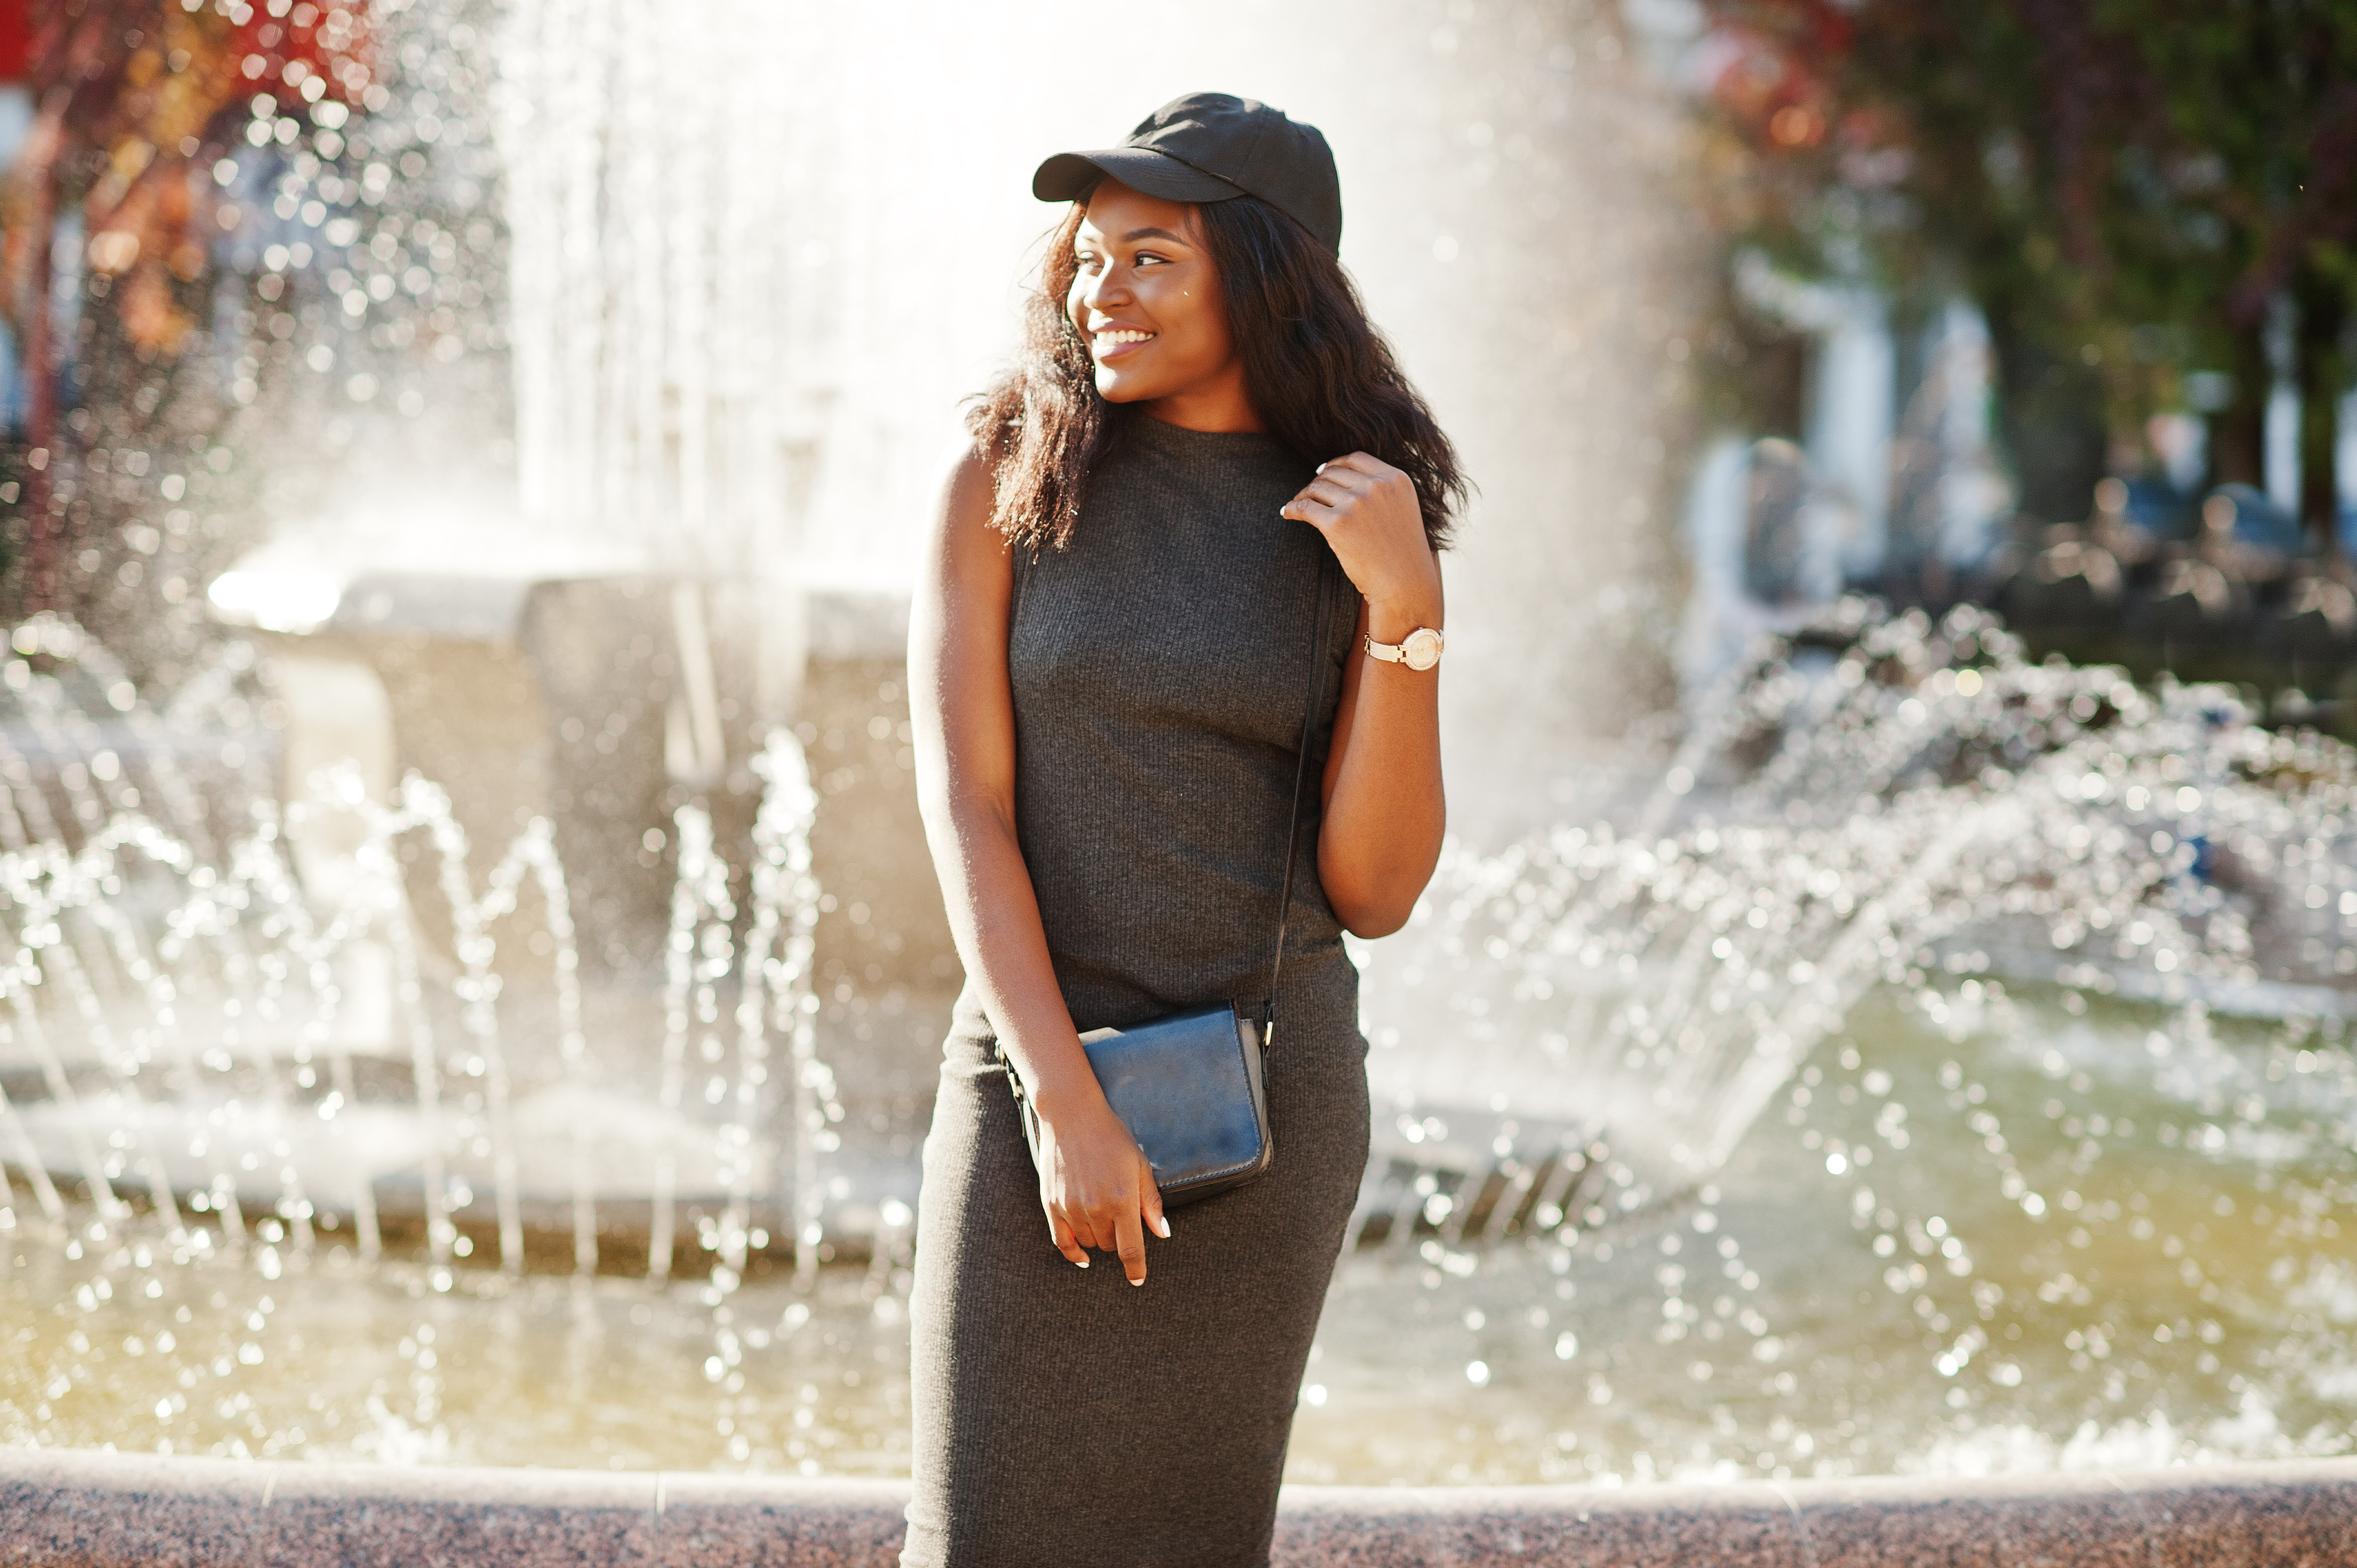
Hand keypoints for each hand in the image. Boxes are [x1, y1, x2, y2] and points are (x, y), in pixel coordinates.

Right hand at [1029, 1079, 1169, 1283]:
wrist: (1072, 1115)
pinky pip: (1062, 1241)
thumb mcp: (1140, 1165)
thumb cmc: (1112, 1137)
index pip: (1131, 1249)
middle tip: (1120, 1213)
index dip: (1136, 1269)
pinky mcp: (1051, 1204)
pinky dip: (1073, 1252)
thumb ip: (1151, 1203)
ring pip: (1089, 1243)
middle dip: (1119, 1238)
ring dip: (1098, 1237)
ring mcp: (1071, 1208)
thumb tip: (1163, 1233)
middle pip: (1110, 1246)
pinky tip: (1082, 1256)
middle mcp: (1096, 1208)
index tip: (1138, 1279)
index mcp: (1122, 1199)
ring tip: (1101, 1211)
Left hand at [1280, 452, 1442, 637]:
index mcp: (1395, 479)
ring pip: (1317, 488)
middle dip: (1318, 482)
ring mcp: (1357, 503)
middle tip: (1308, 495)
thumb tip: (1335, 477)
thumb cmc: (1401, 555)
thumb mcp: (1400, 510)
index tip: (1322, 473)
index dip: (1335, 464)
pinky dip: (1292, 509)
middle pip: (1333, 472)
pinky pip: (1304, 507)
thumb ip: (1379, 491)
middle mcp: (1377, 486)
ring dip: (1303, 496)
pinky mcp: (1338, 523)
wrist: (1405, 586)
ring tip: (1297, 506)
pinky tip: (1287, 513)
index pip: (1356, 459)